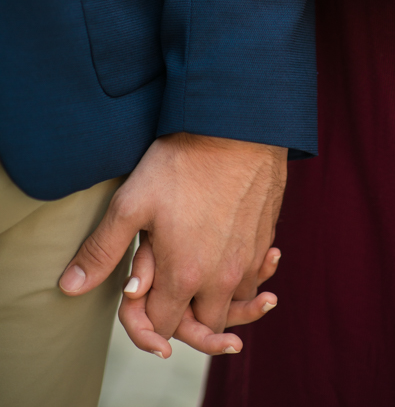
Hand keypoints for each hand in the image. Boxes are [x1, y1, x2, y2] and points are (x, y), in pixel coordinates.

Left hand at [59, 134, 286, 356]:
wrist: (237, 128)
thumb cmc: (182, 162)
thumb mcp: (131, 203)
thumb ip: (102, 251)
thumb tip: (70, 287)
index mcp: (184, 276)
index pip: (163, 327)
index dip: (147, 320)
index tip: (142, 296)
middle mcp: (222, 278)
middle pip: (204, 326)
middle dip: (185, 317)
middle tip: (169, 290)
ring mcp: (248, 260)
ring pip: (233, 304)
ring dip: (217, 299)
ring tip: (200, 274)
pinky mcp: (265, 239)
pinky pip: (255, 277)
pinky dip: (243, 275)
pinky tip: (226, 250)